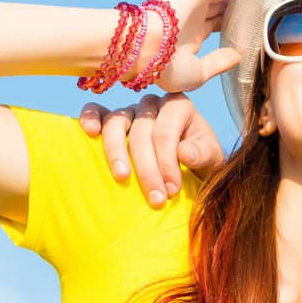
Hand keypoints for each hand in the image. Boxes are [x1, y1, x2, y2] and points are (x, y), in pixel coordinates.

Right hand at [79, 93, 224, 206]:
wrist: (189, 164)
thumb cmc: (200, 159)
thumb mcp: (211, 160)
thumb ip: (203, 154)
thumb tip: (183, 152)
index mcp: (179, 106)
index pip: (166, 133)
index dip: (166, 163)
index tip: (170, 190)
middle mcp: (153, 104)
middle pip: (142, 133)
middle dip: (147, 169)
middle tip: (155, 198)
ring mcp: (130, 109)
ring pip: (116, 123)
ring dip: (116, 152)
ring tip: (122, 177)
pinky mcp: (110, 117)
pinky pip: (95, 110)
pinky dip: (90, 118)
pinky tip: (89, 133)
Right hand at [150, 0, 264, 92]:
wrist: (145, 51)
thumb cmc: (164, 68)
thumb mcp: (197, 73)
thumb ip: (219, 63)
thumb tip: (239, 54)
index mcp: (191, 36)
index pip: (223, 25)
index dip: (243, 25)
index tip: (266, 29)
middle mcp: (195, 15)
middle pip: (229, 6)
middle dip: (250, 6)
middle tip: (278, 7)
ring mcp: (196, 0)